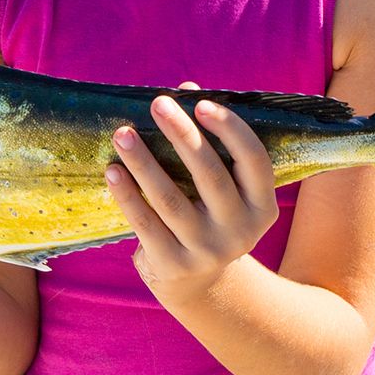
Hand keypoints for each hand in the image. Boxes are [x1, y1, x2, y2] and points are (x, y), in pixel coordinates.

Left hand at [106, 96, 278, 307]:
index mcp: (262, 206)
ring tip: (122, 133)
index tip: (201, 103)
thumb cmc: (210, 214)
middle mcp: (240, 230)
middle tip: (157, 103)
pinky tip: (112, 170)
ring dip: (144, 162)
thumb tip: (185, 91)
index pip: (253, 159)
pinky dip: (127, 195)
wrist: (200, 284)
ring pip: (171, 198)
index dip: (230, 129)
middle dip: (182, 134)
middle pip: (210, 174)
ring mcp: (206, 251)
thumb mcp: (225, 188)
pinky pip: (145, 223)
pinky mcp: (173, 264)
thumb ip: (211, 142)